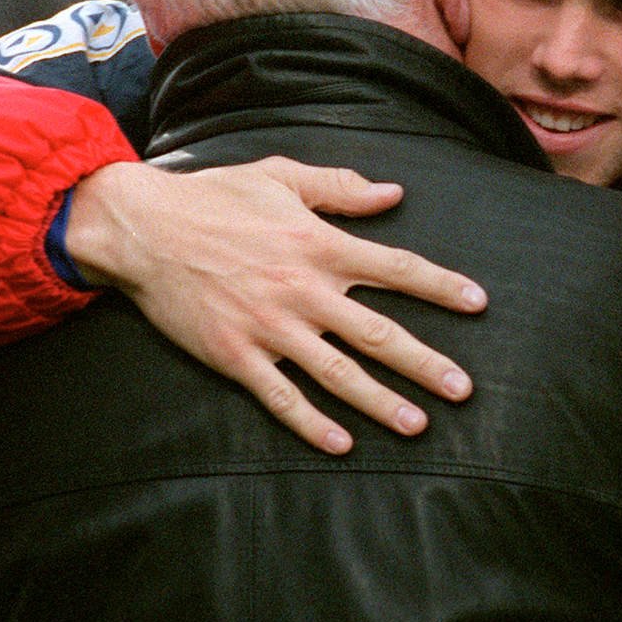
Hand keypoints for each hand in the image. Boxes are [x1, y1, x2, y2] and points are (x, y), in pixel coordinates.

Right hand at [66, 157, 485, 453]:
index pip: (396, 268)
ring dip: (380, 401)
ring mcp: (269, 326)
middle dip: (425, 363)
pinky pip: (281, 396)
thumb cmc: (214, 197)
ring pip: (337, 372)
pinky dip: (312, 422)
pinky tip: (342, 444)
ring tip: (418, 424)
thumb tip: (393, 193)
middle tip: (463, 390)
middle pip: (378, 332)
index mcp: (319, 243)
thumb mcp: (280, 177)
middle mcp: (302, 288)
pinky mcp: (236, 354)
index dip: (441, 286)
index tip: (478, 304)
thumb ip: (339, 186)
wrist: (142, 227)